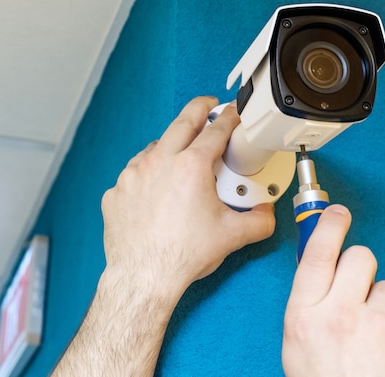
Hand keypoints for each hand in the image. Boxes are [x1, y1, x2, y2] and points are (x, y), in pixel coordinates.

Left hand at [101, 96, 275, 293]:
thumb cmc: (182, 255)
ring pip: (155, 146)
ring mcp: (133, 175)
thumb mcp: (232, 236)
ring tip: (182, 155)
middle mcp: (159, 163)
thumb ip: (259, 220)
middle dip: (199, 110)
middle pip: (182, 122)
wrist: (143, 277)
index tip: (232, 113)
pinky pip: (135, 172)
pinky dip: (148, 172)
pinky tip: (157, 188)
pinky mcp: (117, 191)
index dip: (228, 118)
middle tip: (208, 107)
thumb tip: (267, 213)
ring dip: (172, 144)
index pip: (215, 131)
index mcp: (191, 167)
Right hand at [282, 205, 384, 376]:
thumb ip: (309, 303)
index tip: (337, 212)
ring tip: (376, 338)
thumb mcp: (299, 344)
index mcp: (305, 317)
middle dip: (361, 270)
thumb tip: (323, 265)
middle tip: (359, 295)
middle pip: (359, 257)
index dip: (328, 225)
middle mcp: (340, 315)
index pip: (317, 253)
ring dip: (384, 306)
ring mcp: (379, 325)